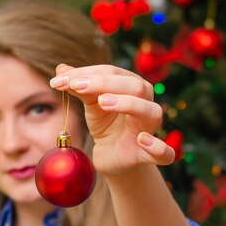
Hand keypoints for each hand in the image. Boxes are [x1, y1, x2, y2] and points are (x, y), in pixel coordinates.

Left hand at [50, 64, 173, 175]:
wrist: (112, 156)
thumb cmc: (106, 124)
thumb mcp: (90, 104)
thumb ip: (78, 87)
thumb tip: (60, 69)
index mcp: (132, 86)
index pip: (113, 72)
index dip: (88, 73)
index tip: (61, 80)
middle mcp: (146, 103)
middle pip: (135, 86)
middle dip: (104, 83)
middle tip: (77, 86)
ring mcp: (149, 129)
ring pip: (151, 111)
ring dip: (127, 104)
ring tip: (102, 103)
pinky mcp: (149, 154)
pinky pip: (164, 152)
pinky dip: (158, 146)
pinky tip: (142, 139)